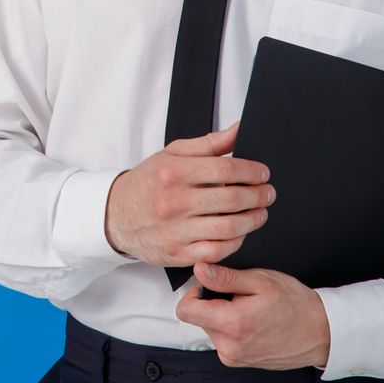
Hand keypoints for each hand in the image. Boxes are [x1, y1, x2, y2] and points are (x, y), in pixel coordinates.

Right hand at [102, 123, 273, 266]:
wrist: (115, 215)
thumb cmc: (148, 182)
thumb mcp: (172, 154)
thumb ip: (209, 144)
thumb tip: (240, 130)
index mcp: (173, 172)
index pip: (226, 168)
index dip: (252, 171)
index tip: (262, 173)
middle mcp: (173, 201)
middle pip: (231, 199)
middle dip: (258, 195)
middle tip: (268, 193)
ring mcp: (175, 230)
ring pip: (228, 228)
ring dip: (252, 220)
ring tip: (260, 213)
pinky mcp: (177, 253)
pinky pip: (216, 251)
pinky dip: (235, 242)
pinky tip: (240, 233)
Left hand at [174, 263, 330, 369]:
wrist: (321, 333)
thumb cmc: (296, 305)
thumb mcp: (261, 281)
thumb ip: (225, 277)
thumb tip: (199, 269)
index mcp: (232, 325)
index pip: (185, 310)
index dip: (193, 292)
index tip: (210, 284)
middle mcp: (229, 347)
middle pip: (198, 318)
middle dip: (213, 303)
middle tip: (240, 296)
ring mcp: (234, 357)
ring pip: (211, 329)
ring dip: (223, 316)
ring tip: (250, 309)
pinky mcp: (239, 362)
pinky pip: (223, 340)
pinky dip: (231, 329)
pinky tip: (253, 322)